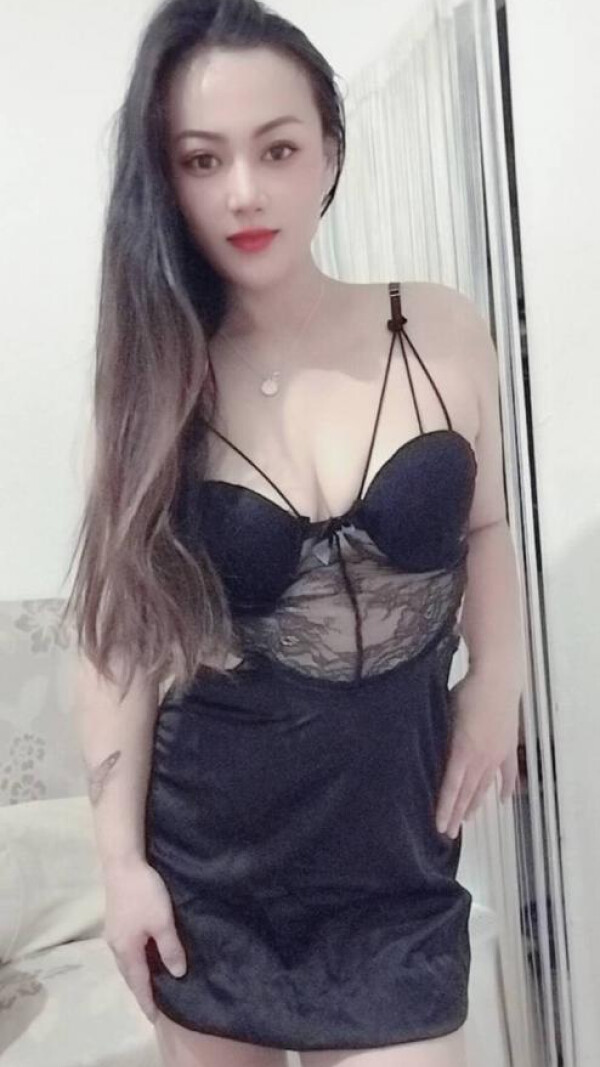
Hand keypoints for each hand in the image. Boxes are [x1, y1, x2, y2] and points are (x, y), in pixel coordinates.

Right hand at [102, 856, 186, 1023]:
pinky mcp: (115, 921)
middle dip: (140, 990)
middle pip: (129, 975)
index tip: (155, 1019)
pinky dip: (134, 960)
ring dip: (137, 975)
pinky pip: (125, 951)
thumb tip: (177, 974)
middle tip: (154, 1004)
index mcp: (127, 951)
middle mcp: (115, 946)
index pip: (138, 983)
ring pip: (126, 962)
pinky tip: (143, 956)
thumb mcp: (163, 922)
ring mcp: (113, 933)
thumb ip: (170, 949)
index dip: (147, 1001)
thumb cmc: (145, 894)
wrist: (122, 864)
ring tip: (150, 983)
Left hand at [436, 669, 519, 838]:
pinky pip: (507, 773)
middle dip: (457, 814)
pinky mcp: (507, 747)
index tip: (440, 827)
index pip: (451, 788)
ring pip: (485, 787)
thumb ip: (439, 738)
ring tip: (468, 820)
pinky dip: (505, 787)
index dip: (444, 809)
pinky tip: (503, 800)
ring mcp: (497, 754)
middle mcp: (481, 759)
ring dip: (476, 804)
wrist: (497, 678)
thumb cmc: (467, 691)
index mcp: (463, 751)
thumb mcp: (445, 715)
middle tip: (449, 833)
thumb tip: (427, 753)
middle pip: (467, 793)